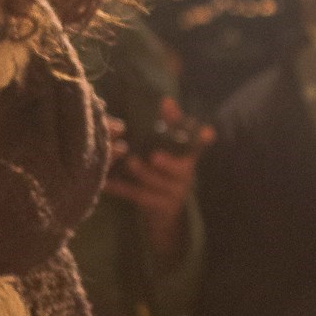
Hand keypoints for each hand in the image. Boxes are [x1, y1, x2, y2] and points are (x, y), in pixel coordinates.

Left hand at [105, 97, 213, 261]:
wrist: (163, 216)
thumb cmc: (161, 175)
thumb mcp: (166, 152)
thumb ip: (168, 128)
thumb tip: (166, 99)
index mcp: (188, 160)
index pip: (197, 147)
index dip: (201, 139)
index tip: (207, 131)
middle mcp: (186, 177)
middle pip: (181, 169)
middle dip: (168, 162)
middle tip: (154, 156)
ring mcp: (174, 195)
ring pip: (159, 185)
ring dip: (143, 173)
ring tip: (130, 163)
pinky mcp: (160, 209)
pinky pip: (139, 197)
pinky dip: (122, 190)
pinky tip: (107, 183)